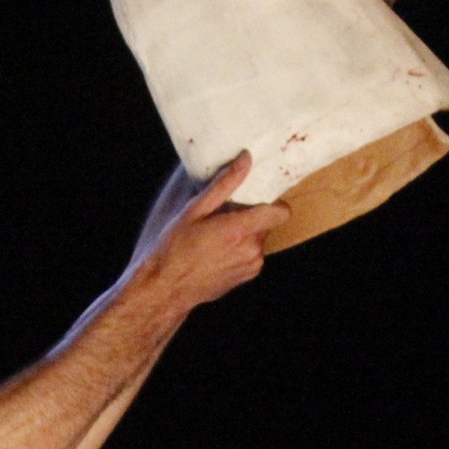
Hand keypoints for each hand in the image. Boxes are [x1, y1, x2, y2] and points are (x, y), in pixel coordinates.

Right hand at [133, 151, 286, 308]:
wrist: (167, 288)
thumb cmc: (174, 249)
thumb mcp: (194, 210)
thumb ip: (224, 184)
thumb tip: (245, 159)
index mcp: (240, 230)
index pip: (281, 212)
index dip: (273, 203)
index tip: (256, 199)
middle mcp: (252, 249)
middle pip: (266, 222)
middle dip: (249, 217)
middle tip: (221, 218)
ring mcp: (251, 265)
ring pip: (259, 238)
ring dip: (244, 234)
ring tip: (216, 237)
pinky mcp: (247, 275)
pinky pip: (252, 254)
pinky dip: (240, 249)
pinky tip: (217, 251)